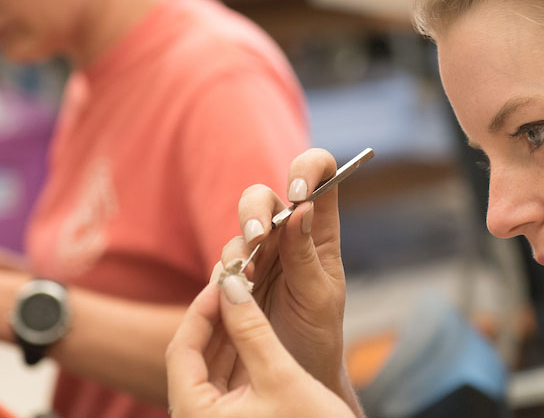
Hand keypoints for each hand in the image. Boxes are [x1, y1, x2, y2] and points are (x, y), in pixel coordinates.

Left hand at [166, 275, 353, 416]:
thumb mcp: (280, 375)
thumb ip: (251, 329)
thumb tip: (231, 285)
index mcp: (194, 416)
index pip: (182, 350)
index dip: (201, 310)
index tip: (223, 280)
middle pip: (192, 359)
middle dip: (214, 319)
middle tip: (234, 283)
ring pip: (209, 370)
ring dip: (226, 335)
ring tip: (243, 298)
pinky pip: (225, 384)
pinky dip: (236, 356)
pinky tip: (251, 329)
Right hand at [225, 148, 353, 401]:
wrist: (292, 373)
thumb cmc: (317, 334)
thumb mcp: (318, 297)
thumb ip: (305, 256)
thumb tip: (302, 208)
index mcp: (318, 230)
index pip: (320, 176)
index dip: (308, 169)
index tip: (297, 193)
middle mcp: (287, 235)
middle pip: (264, 197)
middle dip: (256, 211)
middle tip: (259, 235)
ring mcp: (258, 254)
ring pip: (240, 229)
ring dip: (240, 247)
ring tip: (247, 277)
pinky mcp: (233, 276)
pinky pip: (222, 263)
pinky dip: (225, 273)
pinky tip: (234, 293)